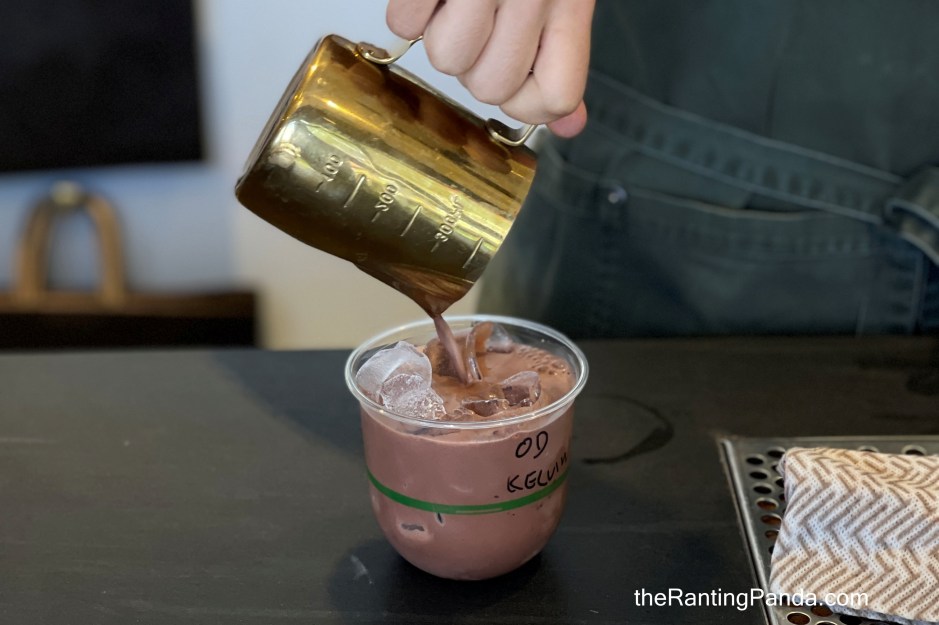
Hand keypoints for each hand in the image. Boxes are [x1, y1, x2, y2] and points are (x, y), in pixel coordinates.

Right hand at [386, 0, 594, 137]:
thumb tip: (570, 127)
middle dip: (479, 64)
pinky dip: (410, 12)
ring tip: (457, 4)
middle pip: (491, 88)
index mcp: (570, 3)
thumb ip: (563, 60)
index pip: (553, 98)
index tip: (521, 74)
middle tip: (484, 24)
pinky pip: (404, 22)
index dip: (528, 99)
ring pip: (447, 61)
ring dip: (441, 34)